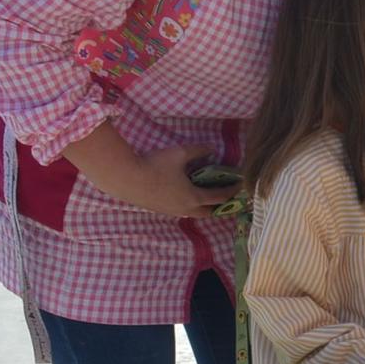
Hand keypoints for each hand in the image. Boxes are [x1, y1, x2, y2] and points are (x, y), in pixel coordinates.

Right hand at [65, 132, 231, 219]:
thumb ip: (199, 150)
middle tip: (226, 196)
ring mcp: (171, 211)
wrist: (124, 178)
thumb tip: (212, 149)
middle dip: (220, 206)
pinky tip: (185, 196)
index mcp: (194, 197)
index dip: (232, 191)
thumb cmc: (154, 165)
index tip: (240, 186)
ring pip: (193, 214)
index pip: (220, 197)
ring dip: (203, 207)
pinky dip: (189, 206)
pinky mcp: (159, 210)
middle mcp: (185, 209)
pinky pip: (180, 212)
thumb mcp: (180, 153)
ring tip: (207, 197)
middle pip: (209, 212)